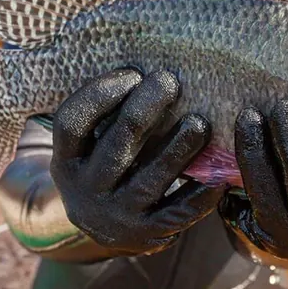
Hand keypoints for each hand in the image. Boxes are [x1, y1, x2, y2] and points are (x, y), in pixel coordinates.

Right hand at [49, 69, 223, 255]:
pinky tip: (220, 176)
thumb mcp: (90, 144)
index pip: (72, 123)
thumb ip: (107, 113)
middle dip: (144, 110)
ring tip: (200, 122)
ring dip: (177, 149)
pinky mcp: (147, 235)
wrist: (106, 229)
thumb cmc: (106, 165)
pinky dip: (200, 195)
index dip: (99, 95)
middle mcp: (86, 190)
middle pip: (116, 146)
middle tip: (170, 81)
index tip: (131, 72)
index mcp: (67, 159)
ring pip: (150, 179)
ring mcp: (116, 215)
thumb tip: (144, 53)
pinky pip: (177, 213)